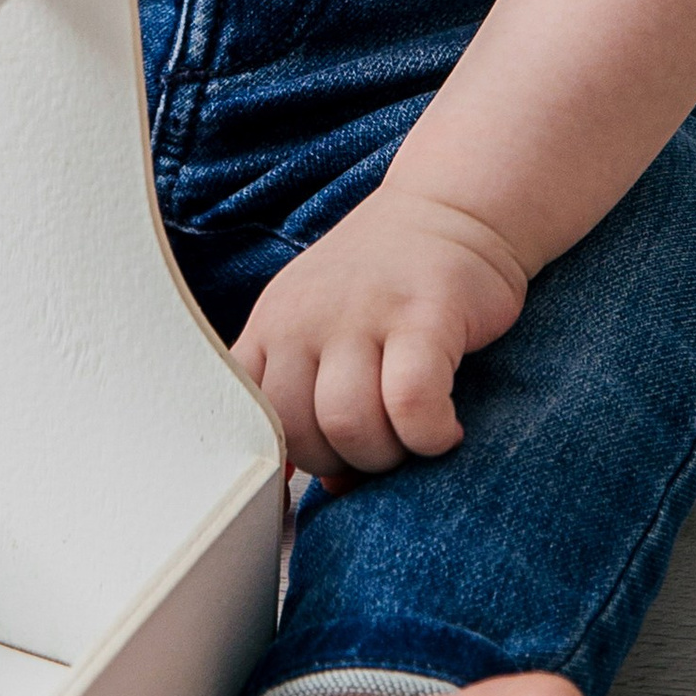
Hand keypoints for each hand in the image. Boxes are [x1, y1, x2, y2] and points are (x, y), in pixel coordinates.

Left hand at [233, 189, 528, 483]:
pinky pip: (411, 403)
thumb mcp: (323, 329)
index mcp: (272, 325)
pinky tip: (445, 430)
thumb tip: (328, 489)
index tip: (316, 473)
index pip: (243, 412)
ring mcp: (362, 312)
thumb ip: (310, 398)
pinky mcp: (424, 314)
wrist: (451, 206)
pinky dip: (429, 436)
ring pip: (348, 422)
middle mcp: (305, 318)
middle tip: (382, 446)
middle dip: (341, 462)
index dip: (279, 459)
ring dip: (386, 454)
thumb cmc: (384, 285)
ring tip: (413, 439)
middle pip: (297, 431)